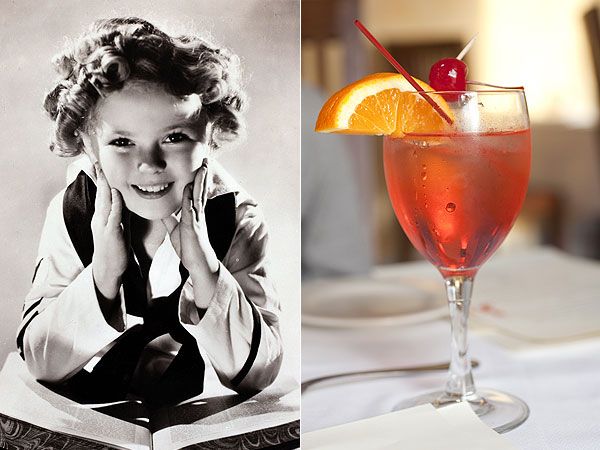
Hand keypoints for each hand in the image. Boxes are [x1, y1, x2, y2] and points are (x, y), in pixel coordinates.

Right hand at [91, 162, 127, 300]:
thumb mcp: (118, 227)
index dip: (101, 179)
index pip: (101, 194)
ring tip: (104, 170)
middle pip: (100, 194)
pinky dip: (115, 203)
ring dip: (105, 185)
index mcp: (101, 216)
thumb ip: (119, 213)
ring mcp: (104, 225)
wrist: (109, 269)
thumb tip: (121, 198)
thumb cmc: (115, 248)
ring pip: (104, 201)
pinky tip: (116, 193)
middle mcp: (100, 218)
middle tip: (96, 160)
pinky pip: (113, 215)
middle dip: (99, 177)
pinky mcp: (111, 233)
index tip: (99, 164)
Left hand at [162, 159, 218, 307]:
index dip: (198, 179)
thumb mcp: (175, 231)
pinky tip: (188, 188)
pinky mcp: (193, 229)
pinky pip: (190, 211)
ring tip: (203, 168)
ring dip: (200, 182)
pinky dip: (189, 199)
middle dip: (203, 175)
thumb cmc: (189, 249)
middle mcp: (198, 214)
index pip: (197, 193)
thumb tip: (163, 209)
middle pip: (201, 190)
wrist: (198, 265)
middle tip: (206, 160)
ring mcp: (197, 220)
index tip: (200, 166)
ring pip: (198, 196)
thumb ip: (170, 219)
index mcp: (195, 214)